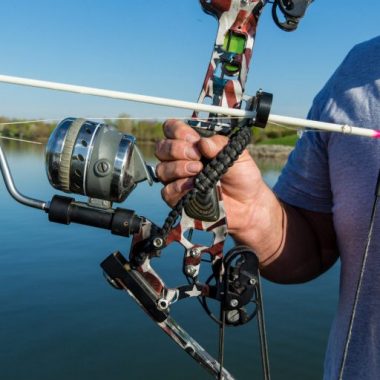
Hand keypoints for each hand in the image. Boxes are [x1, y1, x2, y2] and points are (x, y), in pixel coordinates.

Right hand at [155, 119, 270, 237]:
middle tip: (197, 156)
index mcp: (193, 144)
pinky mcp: (178, 198)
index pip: (171, 130)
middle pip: (161, 148)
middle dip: (177, 149)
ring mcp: (177, 179)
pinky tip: (193, 186)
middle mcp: (181, 160)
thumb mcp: (236, 154)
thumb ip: (219, 145)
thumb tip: (202, 142)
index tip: (194, 139)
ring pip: (162, 169)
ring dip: (178, 167)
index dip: (178, 131)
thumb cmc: (241, 177)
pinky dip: (178, 187)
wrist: (247, 203)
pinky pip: (166, 191)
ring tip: (198, 170)